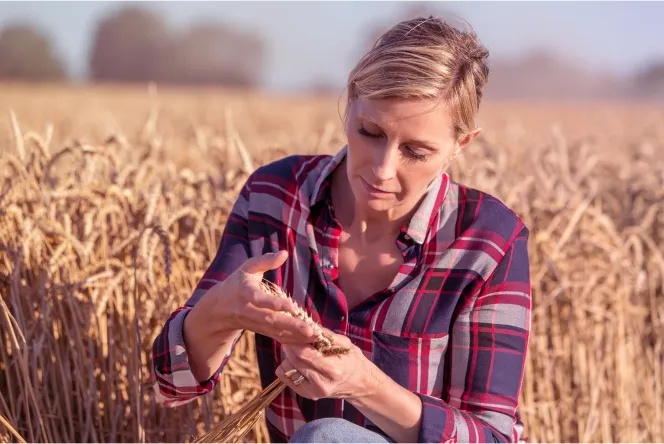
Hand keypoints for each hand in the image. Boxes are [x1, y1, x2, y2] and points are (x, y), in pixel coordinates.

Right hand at [183, 250, 318, 381]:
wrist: (219, 308)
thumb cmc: (238, 282)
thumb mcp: (247, 268)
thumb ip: (265, 260)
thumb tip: (284, 253)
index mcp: (244, 292)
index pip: (259, 299)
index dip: (274, 303)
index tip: (290, 306)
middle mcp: (248, 310)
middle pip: (270, 319)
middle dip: (291, 325)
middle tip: (310, 330)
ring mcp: (254, 323)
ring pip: (275, 331)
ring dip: (294, 335)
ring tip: (313, 336)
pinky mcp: (260, 330)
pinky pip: (276, 336)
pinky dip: (291, 340)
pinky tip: (306, 342)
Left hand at [274, 329, 377, 400]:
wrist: (358, 383)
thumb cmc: (352, 359)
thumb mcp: (344, 343)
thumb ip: (325, 335)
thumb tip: (307, 324)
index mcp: (333, 370)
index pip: (304, 354)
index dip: (295, 341)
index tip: (292, 331)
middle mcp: (321, 384)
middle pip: (294, 361)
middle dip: (290, 347)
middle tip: (291, 337)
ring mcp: (313, 392)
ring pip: (287, 370)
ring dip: (288, 357)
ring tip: (297, 350)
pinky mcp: (307, 395)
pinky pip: (285, 378)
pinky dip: (287, 367)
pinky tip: (297, 362)